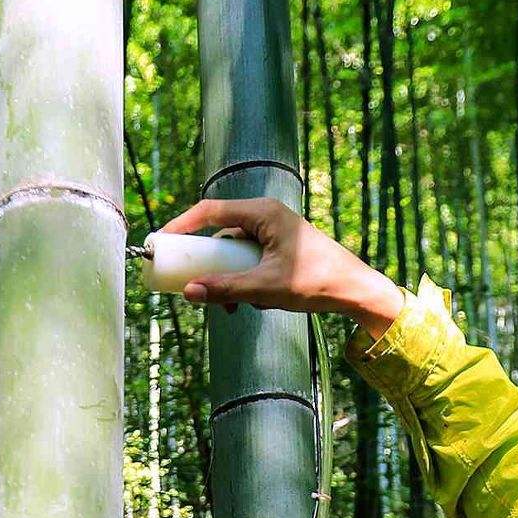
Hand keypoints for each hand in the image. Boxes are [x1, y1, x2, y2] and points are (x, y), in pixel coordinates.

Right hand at [154, 198, 404, 336]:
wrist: (354, 290)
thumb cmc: (316, 282)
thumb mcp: (266, 288)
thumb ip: (226, 289)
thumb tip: (189, 293)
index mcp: (263, 213)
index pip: (211, 210)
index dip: (182, 225)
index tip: (163, 241)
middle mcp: (267, 217)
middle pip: (220, 233)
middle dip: (209, 263)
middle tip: (192, 283)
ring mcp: (274, 232)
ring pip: (235, 252)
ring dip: (229, 279)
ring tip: (235, 307)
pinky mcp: (280, 248)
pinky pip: (250, 261)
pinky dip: (245, 281)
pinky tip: (254, 303)